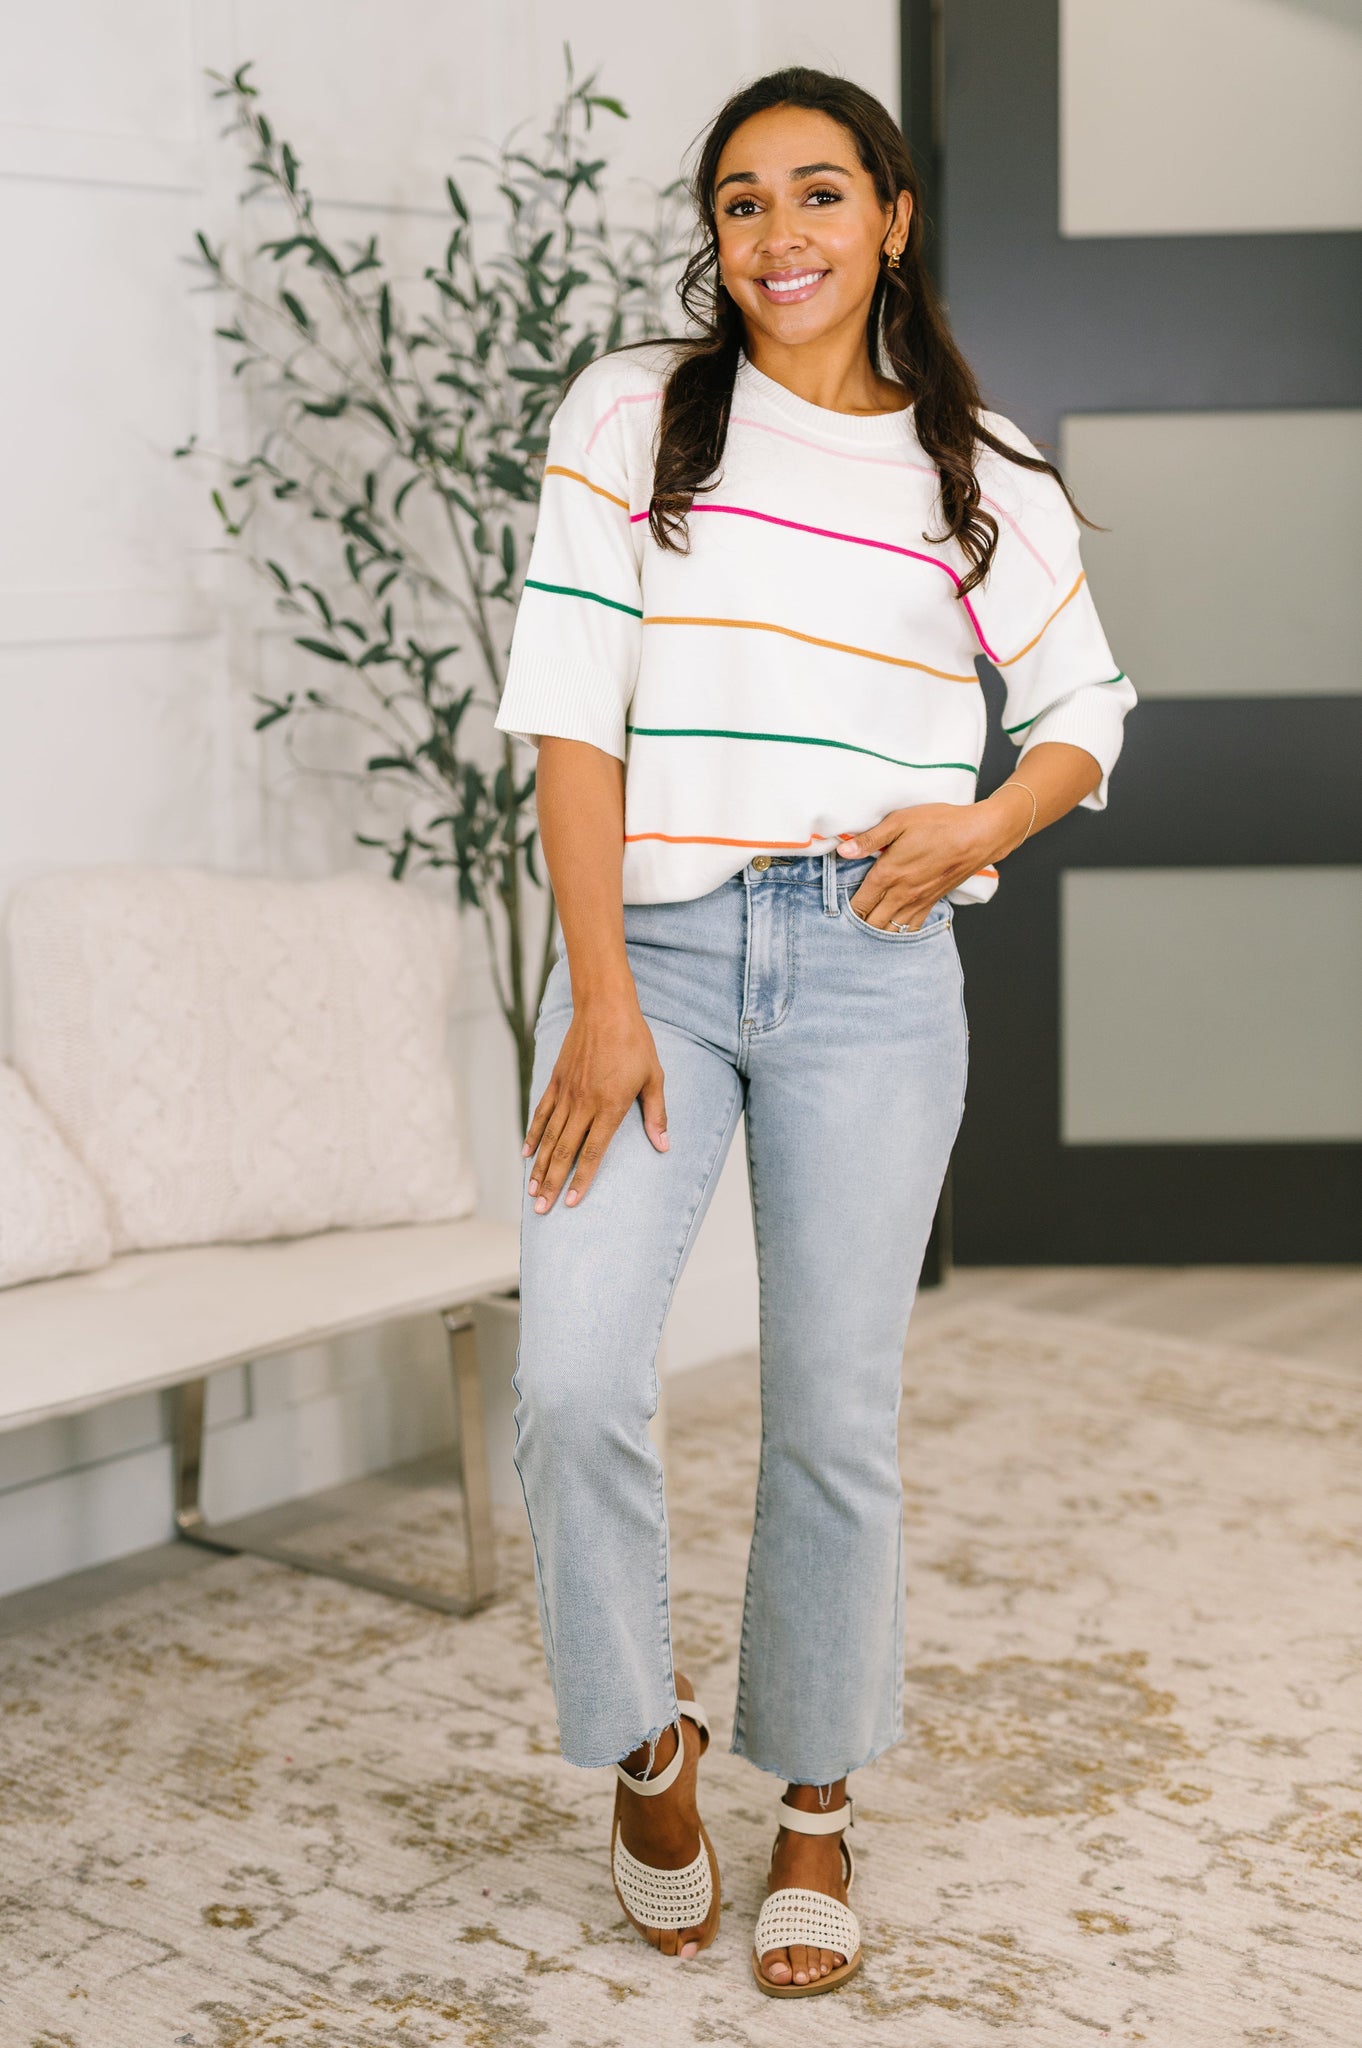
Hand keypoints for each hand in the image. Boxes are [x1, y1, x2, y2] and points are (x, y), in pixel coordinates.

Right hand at [521, 995, 668, 1212]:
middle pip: (565, 1152)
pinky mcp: (556, 1081)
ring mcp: (567, 1093)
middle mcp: (584, 1104)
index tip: (572, 1202)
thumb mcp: (654, 1077)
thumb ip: (656, 1114)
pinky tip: (527, 1154)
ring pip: (549, 1137)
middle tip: (542, 1209)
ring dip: (540, 1166)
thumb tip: (663, 1146)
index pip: (592, 1152)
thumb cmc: (635, 1042)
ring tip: (532, 1191)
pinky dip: (533, 1135)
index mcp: (610, 1107)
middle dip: (553, 1183)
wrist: (605, 1008)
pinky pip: (541, 1113)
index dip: (582, 1180)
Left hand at [836, 794, 1025, 928]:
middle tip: (845, 923)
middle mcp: (902, 893)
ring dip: (876, 932)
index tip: (834, 910)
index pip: (859, 904)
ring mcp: (919, 901)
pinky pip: (912, 927)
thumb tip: (843, 851)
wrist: (979, 835)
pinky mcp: (933, 902)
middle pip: (872, 923)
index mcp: (889, 874)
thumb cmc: (940, 823)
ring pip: (891, 930)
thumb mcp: (900, 821)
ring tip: (864, 929)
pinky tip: (891, 930)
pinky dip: (899, 932)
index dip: (844, 911)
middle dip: (857, 926)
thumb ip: (870, 839)